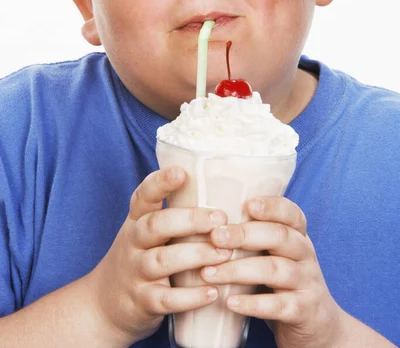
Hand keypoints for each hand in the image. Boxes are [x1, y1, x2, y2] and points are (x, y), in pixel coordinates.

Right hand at [85, 167, 231, 345]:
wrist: (103, 307)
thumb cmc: (138, 259)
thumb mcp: (144, 232)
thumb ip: (172, 214)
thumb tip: (220, 189)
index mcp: (137, 221)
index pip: (144, 196)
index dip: (160, 183)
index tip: (181, 172)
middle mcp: (133, 243)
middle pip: (157, 225)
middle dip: (190, 219)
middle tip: (221, 218)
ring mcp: (136, 273)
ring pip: (164, 260)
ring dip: (197, 255)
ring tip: (225, 253)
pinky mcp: (142, 302)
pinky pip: (166, 300)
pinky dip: (191, 297)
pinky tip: (213, 292)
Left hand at [202, 196, 342, 347]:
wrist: (318, 325)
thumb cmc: (284, 282)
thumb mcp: (276, 254)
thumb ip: (254, 237)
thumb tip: (208, 220)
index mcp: (298, 236)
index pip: (291, 213)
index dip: (272, 206)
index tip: (248, 204)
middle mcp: (306, 254)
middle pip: (280, 236)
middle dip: (245, 234)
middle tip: (215, 237)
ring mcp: (307, 282)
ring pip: (275, 270)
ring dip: (239, 270)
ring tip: (209, 273)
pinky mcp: (304, 311)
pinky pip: (279, 305)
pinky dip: (253, 304)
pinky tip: (230, 302)